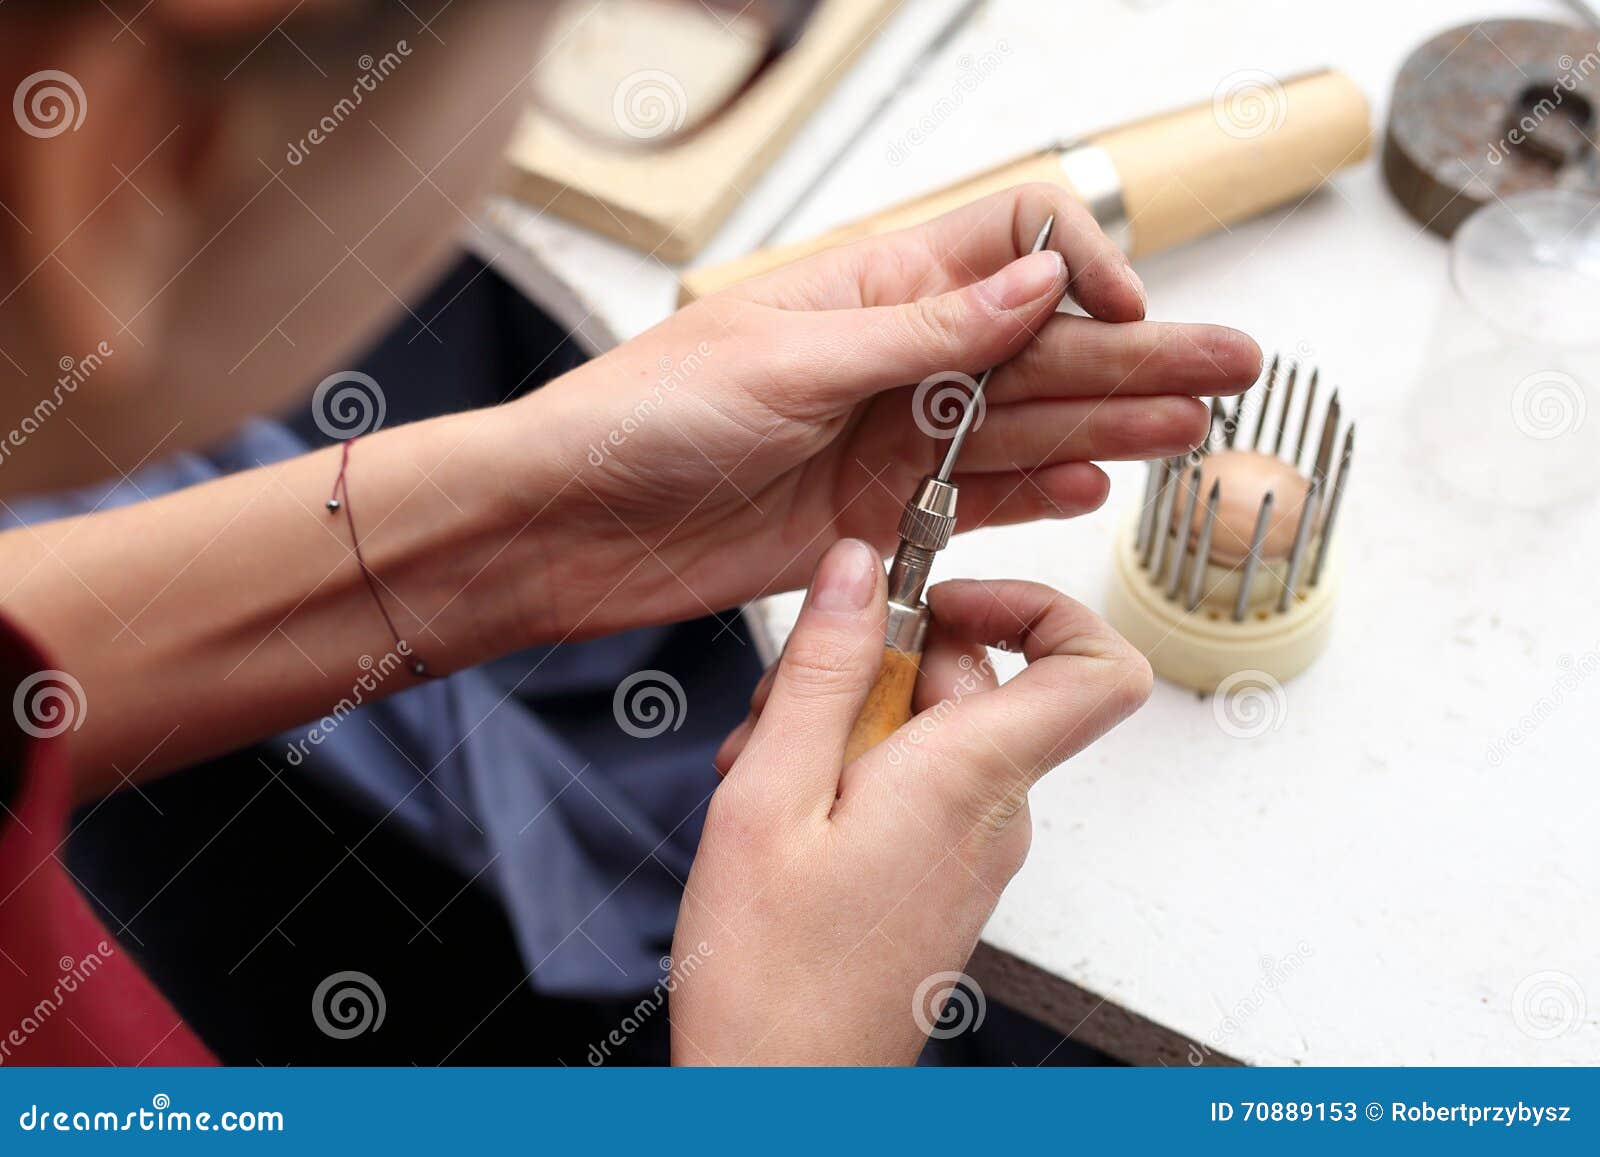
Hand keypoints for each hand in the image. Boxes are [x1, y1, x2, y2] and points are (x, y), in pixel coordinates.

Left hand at [517, 182, 1260, 639]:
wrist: (568, 524)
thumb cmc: (643, 416)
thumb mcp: (791, 358)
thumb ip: (925, 332)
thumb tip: (1041, 282)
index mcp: (868, 290)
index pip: (1006, 248)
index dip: (1074, 269)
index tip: (1116, 309)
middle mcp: (890, 362)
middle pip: (1036, 349)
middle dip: (1133, 356)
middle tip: (1230, 369)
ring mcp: (886, 442)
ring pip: (1019, 429)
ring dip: (1106, 427)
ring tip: (1191, 430)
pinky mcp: (872, 520)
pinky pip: (971, 504)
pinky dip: (1033, 498)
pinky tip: (1096, 486)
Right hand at [668, 539, 1151, 1064]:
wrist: (781, 1099)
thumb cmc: (772, 980)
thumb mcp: (766, 797)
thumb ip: (822, 672)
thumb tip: (859, 570)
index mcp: (969, 781)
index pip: (1099, 667)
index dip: (1042, 605)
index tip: (946, 596)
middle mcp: (993, 814)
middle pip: (977, 681)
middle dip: (879, 664)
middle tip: (789, 705)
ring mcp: (971, 850)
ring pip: (934, 730)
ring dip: (847, 723)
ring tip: (766, 774)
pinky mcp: (941, 875)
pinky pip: (918, 784)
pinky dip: (851, 773)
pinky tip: (781, 813)